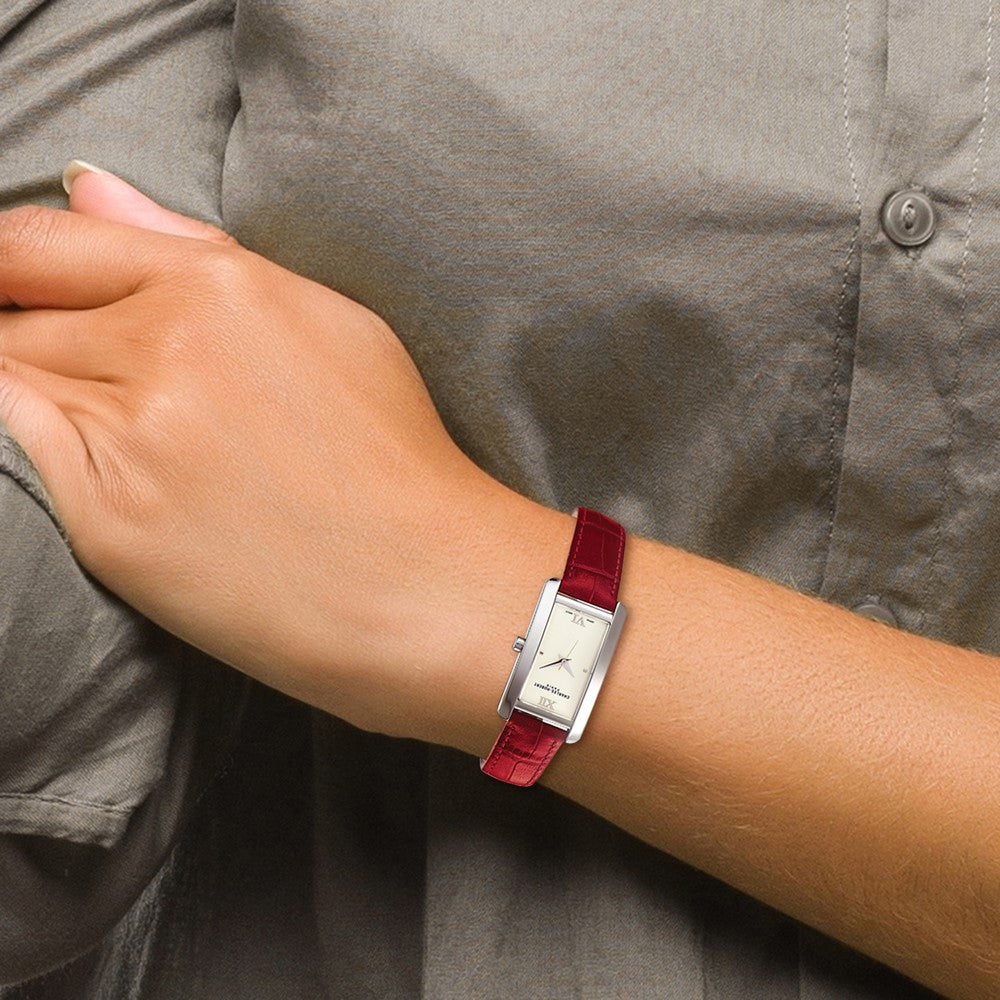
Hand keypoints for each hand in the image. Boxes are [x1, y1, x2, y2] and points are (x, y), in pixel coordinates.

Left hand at [0, 167, 565, 742]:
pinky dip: (46, 451)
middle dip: (32, 335)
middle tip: (106, 386)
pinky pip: (24, 456)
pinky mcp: (109, 523)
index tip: (18, 289)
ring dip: (44, 397)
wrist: (426, 586)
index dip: (10, 264)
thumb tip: (91, 190)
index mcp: (222, 288)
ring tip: (139, 439)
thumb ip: (196, 249)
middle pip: (19, 314)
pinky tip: (124, 475)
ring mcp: (132, 437)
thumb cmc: (395, 457)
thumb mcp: (329, 322)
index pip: (43, 243)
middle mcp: (167, 348)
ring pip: (12, 381)